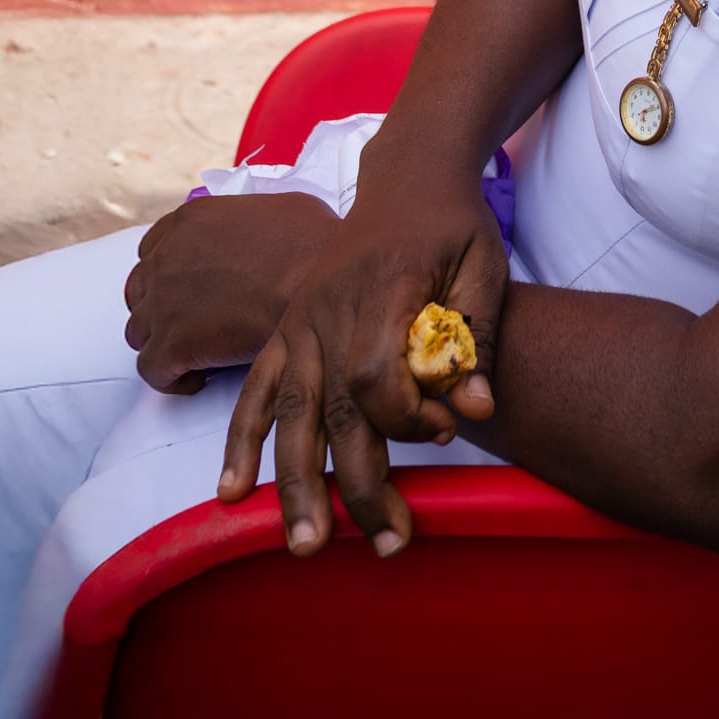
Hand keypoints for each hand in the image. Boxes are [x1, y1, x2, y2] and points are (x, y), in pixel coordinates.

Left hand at [124, 193, 340, 394]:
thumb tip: (260, 231)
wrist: (316, 282)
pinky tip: (198, 378)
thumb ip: (248, 217)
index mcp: (190, 221)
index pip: (152, 247)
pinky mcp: (172, 345)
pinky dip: (171, 377)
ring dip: (162, 341)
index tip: (187, 286)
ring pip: (138, 331)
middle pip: (139, 290)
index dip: (169, 269)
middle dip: (160, 306)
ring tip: (196, 351)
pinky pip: (151, 369)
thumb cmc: (313, 244)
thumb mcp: (282, 206)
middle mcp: (167, 258)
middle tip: (191, 320)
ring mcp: (163, 303)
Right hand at [218, 176, 506, 558]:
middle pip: (334, 409)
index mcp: (381, 288)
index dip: (407, 419)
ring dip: (295, 482)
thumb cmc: (454, 221)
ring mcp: (301, 319)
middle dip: (358, 485)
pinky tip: (233, 490)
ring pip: (290, 410)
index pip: (377, 377)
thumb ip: (479, 336)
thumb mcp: (485, 264)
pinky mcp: (288, 326)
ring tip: (304, 544)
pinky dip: (242, 438)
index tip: (442, 428)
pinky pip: (256, 386)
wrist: (409, 173)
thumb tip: (476, 410)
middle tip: (388, 545)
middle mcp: (329, 309)